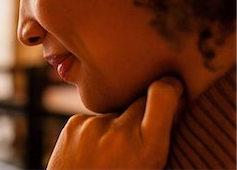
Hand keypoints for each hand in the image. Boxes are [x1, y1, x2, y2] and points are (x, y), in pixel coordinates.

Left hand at [46, 76, 183, 168]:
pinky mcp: (74, 123)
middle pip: (139, 101)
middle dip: (143, 113)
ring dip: (115, 127)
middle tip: (135, 139)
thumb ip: (158, 139)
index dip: (170, 87)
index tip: (172, 87)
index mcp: (147, 147)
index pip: (163, 95)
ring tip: (107, 156)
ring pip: (115, 115)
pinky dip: (96, 132)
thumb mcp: (151, 168)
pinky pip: (94, 120)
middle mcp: (119, 131)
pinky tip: (90, 153)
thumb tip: (174, 106)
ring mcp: (93, 125)